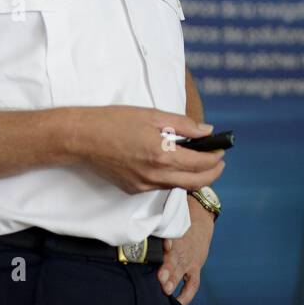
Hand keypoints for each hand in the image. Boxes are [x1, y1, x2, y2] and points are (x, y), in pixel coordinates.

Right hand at [67, 106, 225, 194]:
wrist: (81, 138)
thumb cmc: (114, 121)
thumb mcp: (152, 115)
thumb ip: (183, 125)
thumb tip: (207, 131)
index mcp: (162, 154)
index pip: (201, 164)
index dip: (216, 158)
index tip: (222, 150)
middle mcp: (155, 175)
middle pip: (196, 183)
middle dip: (212, 173)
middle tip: (218, 161)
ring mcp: (144, 186)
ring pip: (178, 186)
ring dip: (193, 176)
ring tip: (197, 160)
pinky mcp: (133, 190)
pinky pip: (160, 186)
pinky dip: (172, 177)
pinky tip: (170, 163)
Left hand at [158, 195, 214, 304]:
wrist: (201, 216)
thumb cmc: (178, 218)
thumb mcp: (169, 218)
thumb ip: (156, 228)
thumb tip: (137, 231)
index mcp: (174, 234)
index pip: (171, 240)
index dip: (167, 246)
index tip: (163, 250)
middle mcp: (181, 249)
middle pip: (175, 259)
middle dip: (168, 269)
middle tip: (160, 278)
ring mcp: (189, 259)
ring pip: (182, 271)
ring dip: (174, 280)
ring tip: (166, 290)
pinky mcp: (195, 267)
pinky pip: (193, 283)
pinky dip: (186, 294)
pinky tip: (178, 302)